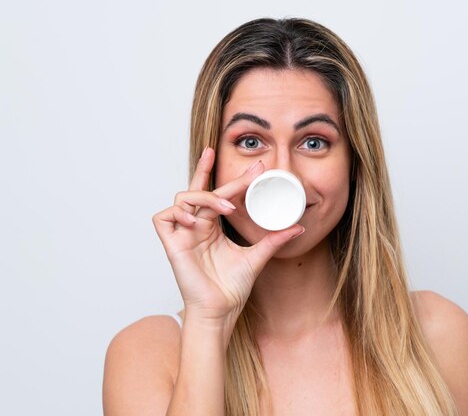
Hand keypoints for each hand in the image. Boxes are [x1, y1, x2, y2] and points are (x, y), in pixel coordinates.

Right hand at [152, 146, 304, 329]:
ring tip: (226, 208)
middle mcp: (196, 226)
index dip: (232, 179)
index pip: (217, 194)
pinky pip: (163, 218)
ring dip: (205, 197)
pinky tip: (195, 220)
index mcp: (212, 227)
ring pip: (183, 198)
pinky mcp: (172, 245)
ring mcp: (183, 234)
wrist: (221, 311)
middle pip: (199, 189)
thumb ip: (273, 239)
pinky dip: (177, 213)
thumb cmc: (231, 288)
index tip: (255, 168)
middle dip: (210, 169)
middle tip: (237, 164)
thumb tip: (297, 227)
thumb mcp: (257, 256)